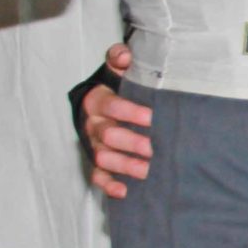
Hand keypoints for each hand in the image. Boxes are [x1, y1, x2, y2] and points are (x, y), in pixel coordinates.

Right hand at [82, 42, 151, 199]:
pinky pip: (96, 176)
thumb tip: (124, 55)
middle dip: (131, 143)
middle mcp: (93, 125)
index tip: (152, 117)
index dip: (129, 112)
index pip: (110, 106)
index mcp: (97, 101)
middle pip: (108, 136)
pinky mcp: (95, 162)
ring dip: (125, 166)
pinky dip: (108, 185)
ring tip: (147, 172)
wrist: (96, 101)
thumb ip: (118, 58)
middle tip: (154, 148)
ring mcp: (93, 145)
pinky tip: (124, 191)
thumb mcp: (115, 68)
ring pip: (103, 158)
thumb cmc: (114, 85)